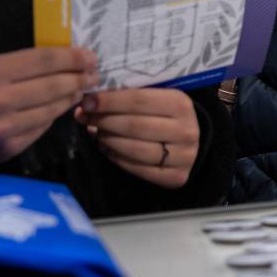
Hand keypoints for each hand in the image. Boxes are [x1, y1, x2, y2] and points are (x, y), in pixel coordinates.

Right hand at [0, 47, 98, 167]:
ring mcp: (4, 129)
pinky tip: (60, 108)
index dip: (71, 57)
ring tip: (82, 89)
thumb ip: (19, 66)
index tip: (89, 56)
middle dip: (80, 78)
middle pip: (54, 86)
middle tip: (94, 74)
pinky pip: (40, 129)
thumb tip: (62, 62)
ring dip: (71, 97)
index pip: (43, 61)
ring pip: (51, 110)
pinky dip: (53, 116)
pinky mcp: (8, 149)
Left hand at [75, 88, 198, 188]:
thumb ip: (126, 99)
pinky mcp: (176, 177)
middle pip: (134, 125)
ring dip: (108, 140)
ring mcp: (183, 156)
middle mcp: (185, 130)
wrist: (191, 141)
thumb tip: (87, 105)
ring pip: (135, 149)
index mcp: (180, 103)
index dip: (109, 101)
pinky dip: (117, 158)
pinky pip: (138, 169)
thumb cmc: (166, 114)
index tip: (87, 102)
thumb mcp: (156, 98)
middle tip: (85, 118)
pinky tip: (106, 149)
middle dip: (104, 121)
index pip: (138, 100)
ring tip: (96, 133)